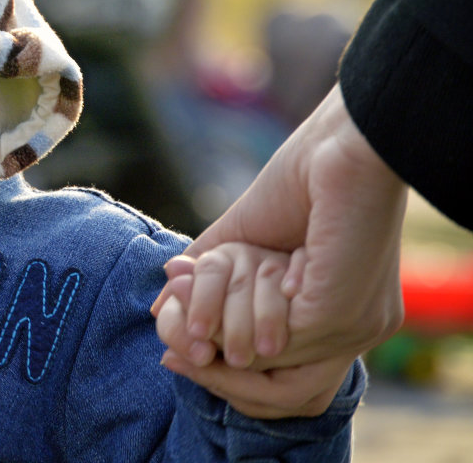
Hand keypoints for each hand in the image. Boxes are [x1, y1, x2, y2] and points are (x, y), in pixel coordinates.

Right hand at [152, 85, 407, 411]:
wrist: (341, 141)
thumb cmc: (303, 173)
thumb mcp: (241, 236)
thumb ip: (206, 272)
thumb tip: (159, 308)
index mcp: (342, 309)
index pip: (284, 367)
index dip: (227, 362)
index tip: (174, 340)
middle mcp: (359, 324)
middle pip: (278, 376)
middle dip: (216, 361)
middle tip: (170, 338)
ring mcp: (357, 324)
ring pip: (268, 356)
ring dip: (216, 328)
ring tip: (180, 301)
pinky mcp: (340, 312)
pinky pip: (275, 340)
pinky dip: (231, 317)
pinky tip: (209, 289)